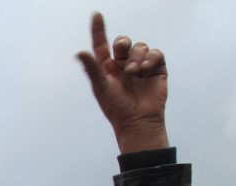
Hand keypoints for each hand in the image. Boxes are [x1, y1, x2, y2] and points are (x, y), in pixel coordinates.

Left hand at [77, 13, 168, 153]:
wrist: (137, 120)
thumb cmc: (116, 107)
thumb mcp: (100, 86)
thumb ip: (91, 68)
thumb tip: (78, 52)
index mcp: (106, 68)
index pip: (101, 44)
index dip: (99, 29)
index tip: (96, 15)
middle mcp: (122, 64)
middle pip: (122, 42)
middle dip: (122, 42)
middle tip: (121, 50)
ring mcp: (140, 65)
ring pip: (139, 46)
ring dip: (136, 56)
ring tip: (134, 72)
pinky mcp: (156, 68)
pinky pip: (155, 53)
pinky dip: (150, 57)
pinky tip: (145, 69)